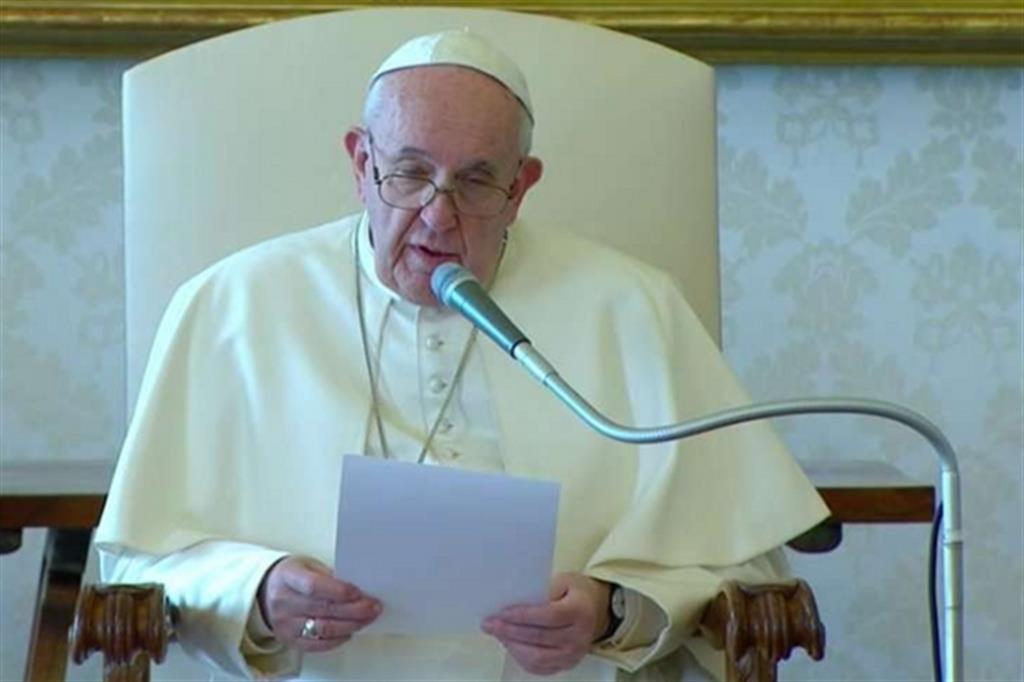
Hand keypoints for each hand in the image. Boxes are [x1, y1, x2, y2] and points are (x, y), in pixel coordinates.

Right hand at [257, 556, 380, 652]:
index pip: (314, 586)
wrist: (264, 593)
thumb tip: (358, 588)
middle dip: (354, 610)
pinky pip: (317, 644)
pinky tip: (350, 631)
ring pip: (323, 629)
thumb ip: (329, 576)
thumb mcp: (307, 565)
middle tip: (373, 607)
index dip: (339, 591)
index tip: (360, 592)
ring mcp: (285, 624)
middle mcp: (284, 601)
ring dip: (351, 625)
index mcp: (288, 577)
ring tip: (367, 619)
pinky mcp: (289, 640)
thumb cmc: (292, 576)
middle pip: (323, 609)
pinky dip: (338, 639)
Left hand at [481, 573, 610, 675]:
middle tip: (490, 624)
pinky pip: (539, 668)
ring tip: (497, 634)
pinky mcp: (566, 665)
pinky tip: (510, 645)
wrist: (596, 609)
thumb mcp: (563, 581)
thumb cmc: (576, 592)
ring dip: (512, 646)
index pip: (547, 616)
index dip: (522, 616)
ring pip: (536, 657)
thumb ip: (541, 590)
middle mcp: (579, 636)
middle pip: (538, 638)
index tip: (501, 613)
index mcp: (579, 611)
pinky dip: (521, 657)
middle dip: (509, 631)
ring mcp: (573, 654)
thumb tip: (511, 600)